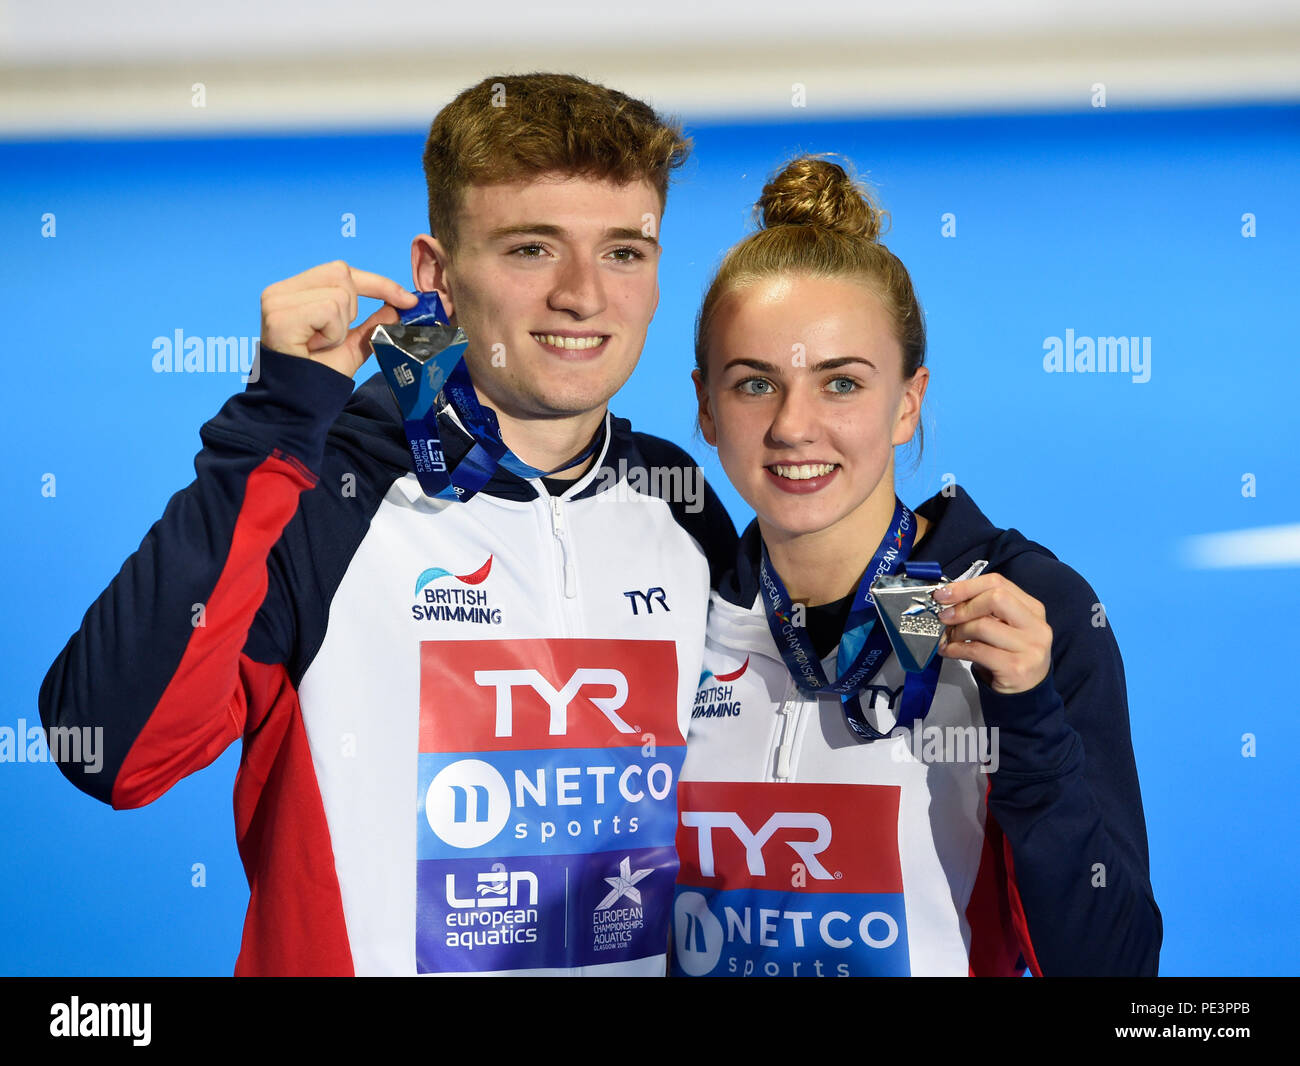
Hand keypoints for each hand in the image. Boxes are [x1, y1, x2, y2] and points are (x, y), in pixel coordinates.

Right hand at [260, 261, 418, 378]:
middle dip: (351, 309)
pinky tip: (313, 348)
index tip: (408, 300)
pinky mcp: (279, 316)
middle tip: (331, 337)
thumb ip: (373, 323)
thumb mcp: (352, 345)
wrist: (296, 405)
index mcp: (294, 292)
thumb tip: (400, 305)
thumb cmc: (318, 375)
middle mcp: (280, 291)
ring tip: (319, 345)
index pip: (341, 271)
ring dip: (340, 328)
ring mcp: (276, 301)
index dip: (377, 283)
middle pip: (342, 275)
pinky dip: (332, 334)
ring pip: (339, 295)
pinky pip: (329, 310)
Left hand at [932, 573, 1051, 693]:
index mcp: (1033, 609)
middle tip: (945, 616)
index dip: (966, 586)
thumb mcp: (1003, 628)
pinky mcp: (1016, 668)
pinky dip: (955, 649)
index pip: (998, 583)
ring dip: (957, 631)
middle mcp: (1036, 626)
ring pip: (982, 625)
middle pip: (995, 598)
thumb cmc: (1009, 656)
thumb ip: (984, 610)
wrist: (1025, 693)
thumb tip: (948, 599)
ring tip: (949, 638)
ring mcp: (1029, 648)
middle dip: (963, 606)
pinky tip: (949, 651)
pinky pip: (976, 650)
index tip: (943, 594)